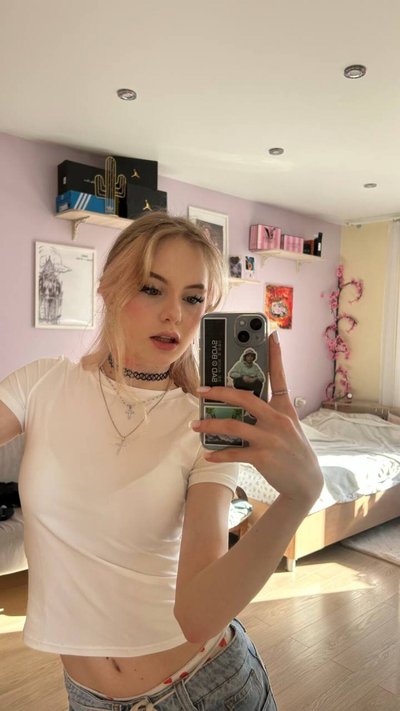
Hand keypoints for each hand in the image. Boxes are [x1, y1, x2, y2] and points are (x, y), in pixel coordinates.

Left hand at [193, 334, 322, 504]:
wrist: (306, 483)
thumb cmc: (292, 450)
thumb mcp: (288, 425)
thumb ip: (269, 411)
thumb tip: (241, 402)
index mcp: (285, 408)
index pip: (280, 376)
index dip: (275, 355)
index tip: (270, 335)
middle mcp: (278, 419)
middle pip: (245, 398)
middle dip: (220, 392)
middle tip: (201, 391)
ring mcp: (271, 438)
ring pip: (234, 425)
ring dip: (211, 425)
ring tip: (196, 425)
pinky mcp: (264, 457)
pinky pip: (235, 452)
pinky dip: (219, 453)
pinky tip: (208, 454)